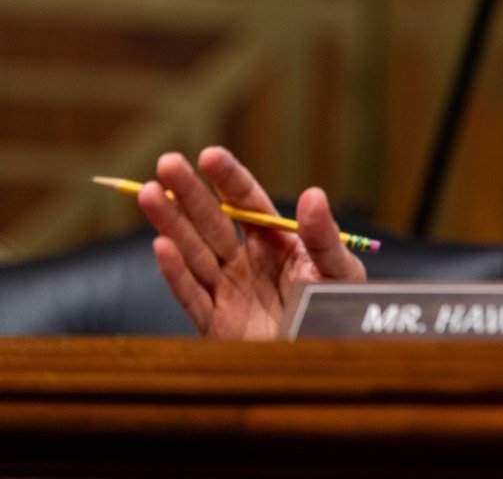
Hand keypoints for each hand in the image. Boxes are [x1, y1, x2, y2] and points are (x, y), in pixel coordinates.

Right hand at [137, 146, 366, 339]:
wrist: (328, 361)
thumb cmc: (338, 312)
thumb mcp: (338, 270)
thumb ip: (323, 236)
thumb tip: (312, 194)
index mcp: (276, 241)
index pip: (247, 202)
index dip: (227, 178)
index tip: (208, 155)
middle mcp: (246, 261)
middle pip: (212, 221)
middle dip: (189, 193)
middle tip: (166, 162)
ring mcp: (228, 291)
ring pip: (194, 252)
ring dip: (171, 223)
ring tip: (150, 193)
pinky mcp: (217, 324)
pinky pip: (192, 295)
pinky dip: (176, 272)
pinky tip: (161, 246)